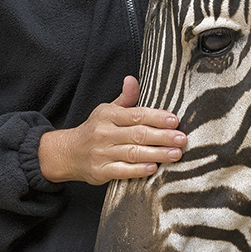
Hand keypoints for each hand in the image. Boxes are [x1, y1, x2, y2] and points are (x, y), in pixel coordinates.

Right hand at [38, 76, 185, 184]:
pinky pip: (122, 170)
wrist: (68, 153)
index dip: (157, 117)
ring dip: (157, 154)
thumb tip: (132, 79)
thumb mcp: (107, 110)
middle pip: (138, 134)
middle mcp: (105, 133)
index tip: (174, 121)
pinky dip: (138, 170)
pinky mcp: (100, 171)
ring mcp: (102, 153)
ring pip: (133, 153)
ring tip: (176, 154)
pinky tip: (153, 168)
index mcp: (108, 115)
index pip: (136, 115)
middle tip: (182, 139)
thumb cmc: (95, 129)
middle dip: (163, 137)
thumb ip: (125, 98)